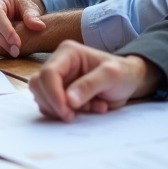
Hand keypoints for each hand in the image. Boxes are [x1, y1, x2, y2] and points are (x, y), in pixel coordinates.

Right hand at [0, 0, 45, 56]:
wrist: (11, 6)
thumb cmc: (19, 5)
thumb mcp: (28, 6)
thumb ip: (32, 15)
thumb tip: (40, 27)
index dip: (4, 29)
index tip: (17, 43)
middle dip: (2, 42)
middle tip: (17, 51)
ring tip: (13, 53)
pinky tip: (5, 53)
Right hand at [29, 41, 160, 122]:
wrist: (129, 81)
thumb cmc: (123, 73)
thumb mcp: (111, 76)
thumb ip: (90, 85)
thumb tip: (69, 100)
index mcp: (67, 53)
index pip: (48, 73)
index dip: (53, 94)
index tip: (67, 112)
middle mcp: (58, 64)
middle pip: (39, 86)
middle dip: (54, 104)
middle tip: (74, 116)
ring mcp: (57, 79)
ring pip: (41, 98)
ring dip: (63, 109)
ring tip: (90, 107)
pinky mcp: (59, 93)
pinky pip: (51, 107)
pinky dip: (67, 113)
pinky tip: (89, 108)